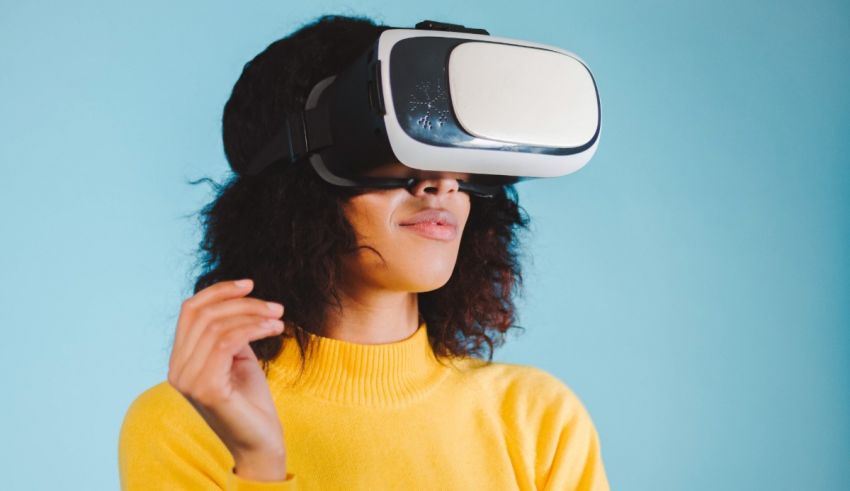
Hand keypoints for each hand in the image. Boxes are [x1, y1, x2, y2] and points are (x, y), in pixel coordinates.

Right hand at [167, 278, 287, 480]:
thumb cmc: (251, 400)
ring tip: (279, 319)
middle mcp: (177, 369)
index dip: (219, 290)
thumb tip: (238, 298)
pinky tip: (274, 329)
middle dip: (243, 302)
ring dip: (253, 315)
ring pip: (217, 325)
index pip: (190, 310)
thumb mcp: (237, 357)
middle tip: (275, 307)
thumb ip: (228, 331)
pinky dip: (253, 329)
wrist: (260, 442)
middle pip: (204, 313)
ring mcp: (188, 380)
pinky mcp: (206, 388)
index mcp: (180, 359)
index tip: (250, 284)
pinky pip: (226, 342)